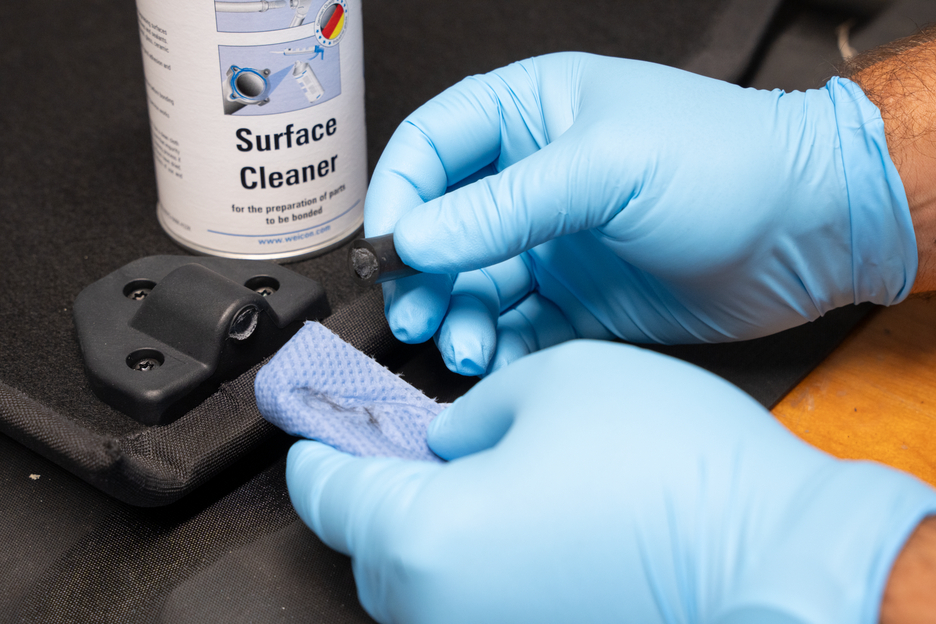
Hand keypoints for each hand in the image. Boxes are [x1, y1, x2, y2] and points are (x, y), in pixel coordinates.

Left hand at [286, 341, 935, 623]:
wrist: (774, 556)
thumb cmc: (668, 465)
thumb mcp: (550, 383)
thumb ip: (472, 415)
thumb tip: (450, 441)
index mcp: (424, 537)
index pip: (326, 494)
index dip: (316, 443)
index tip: (311, 416)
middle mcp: (439, 611)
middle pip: (367, 541)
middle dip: (371, 484)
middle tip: (396, 433)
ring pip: (417, 576)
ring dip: (422, 521)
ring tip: (460, 468)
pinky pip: (469, 598)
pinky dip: (470, 555)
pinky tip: (509, 513)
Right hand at [364, 52, 916, 374]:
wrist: (810, 228)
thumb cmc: (720, 162)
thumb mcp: (604, 167)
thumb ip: (503, 207)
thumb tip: (414, 240)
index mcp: (530, 116)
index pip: (431, 146)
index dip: (398, 195)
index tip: (386, 249)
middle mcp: (531, 181)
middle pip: (441, 228)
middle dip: (421, 274)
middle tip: (414, 315)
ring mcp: (553, 246)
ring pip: (474, 287)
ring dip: (457, 319)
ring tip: (463, 347)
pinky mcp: (578, 302)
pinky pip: (518, 329)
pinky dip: (499, 349)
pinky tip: (496, 362)